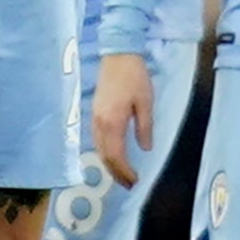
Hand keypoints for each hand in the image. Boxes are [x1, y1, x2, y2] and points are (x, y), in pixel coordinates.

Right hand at [92, 52, 155, 187]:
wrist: (118, 55)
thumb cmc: (134, 77)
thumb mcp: (145, 102)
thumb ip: (144, 127)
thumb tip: (146, 149)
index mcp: (112, 123)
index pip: (116, 156)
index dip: (124, 171)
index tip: (134, 181)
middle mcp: (99, 124)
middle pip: (105, 156)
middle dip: (116, 173)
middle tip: (128, 184)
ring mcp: (94, 119)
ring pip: (98, 149)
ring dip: (109, 164)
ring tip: (122, 174)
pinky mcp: (94, 113)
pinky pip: (97, 140)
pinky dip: (104, 152)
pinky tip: (113, 155)